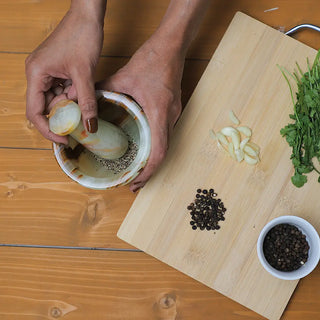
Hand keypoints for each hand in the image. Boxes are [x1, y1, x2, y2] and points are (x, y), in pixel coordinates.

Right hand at [25, 1, 105, 143]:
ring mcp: (47, 72)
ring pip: (56, 100)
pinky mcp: (57, 70)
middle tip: (79, 126)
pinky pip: (63, 91)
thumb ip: (87, 102)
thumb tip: (90, 126)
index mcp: (36, 74)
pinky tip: (84, 95)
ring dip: (70, 106)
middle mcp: (38, 74)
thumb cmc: (82, 37)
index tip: (64, 140)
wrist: (88, 16)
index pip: (35, 112)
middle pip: (45, 107)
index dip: (48, 129)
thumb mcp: (85, 74)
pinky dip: (73, 96)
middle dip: (62, 117)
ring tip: (85, 104)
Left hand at [97, 34, 184, 191]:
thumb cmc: (152, 60)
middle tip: (134, 182)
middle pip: (164, 154)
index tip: (136, 182)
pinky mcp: (174, 110)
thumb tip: (84, 101)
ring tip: (137, 170)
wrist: (172, 46)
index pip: (159, 152)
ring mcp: (175, 114)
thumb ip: (102, 91)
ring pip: (166, 146)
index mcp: (159, 112)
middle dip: (150, 172)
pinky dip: (155, 147)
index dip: (148, 171)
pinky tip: (144, 149)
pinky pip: (166, 135)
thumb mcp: (123, 77)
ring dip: (153, 160)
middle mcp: (170, 117)